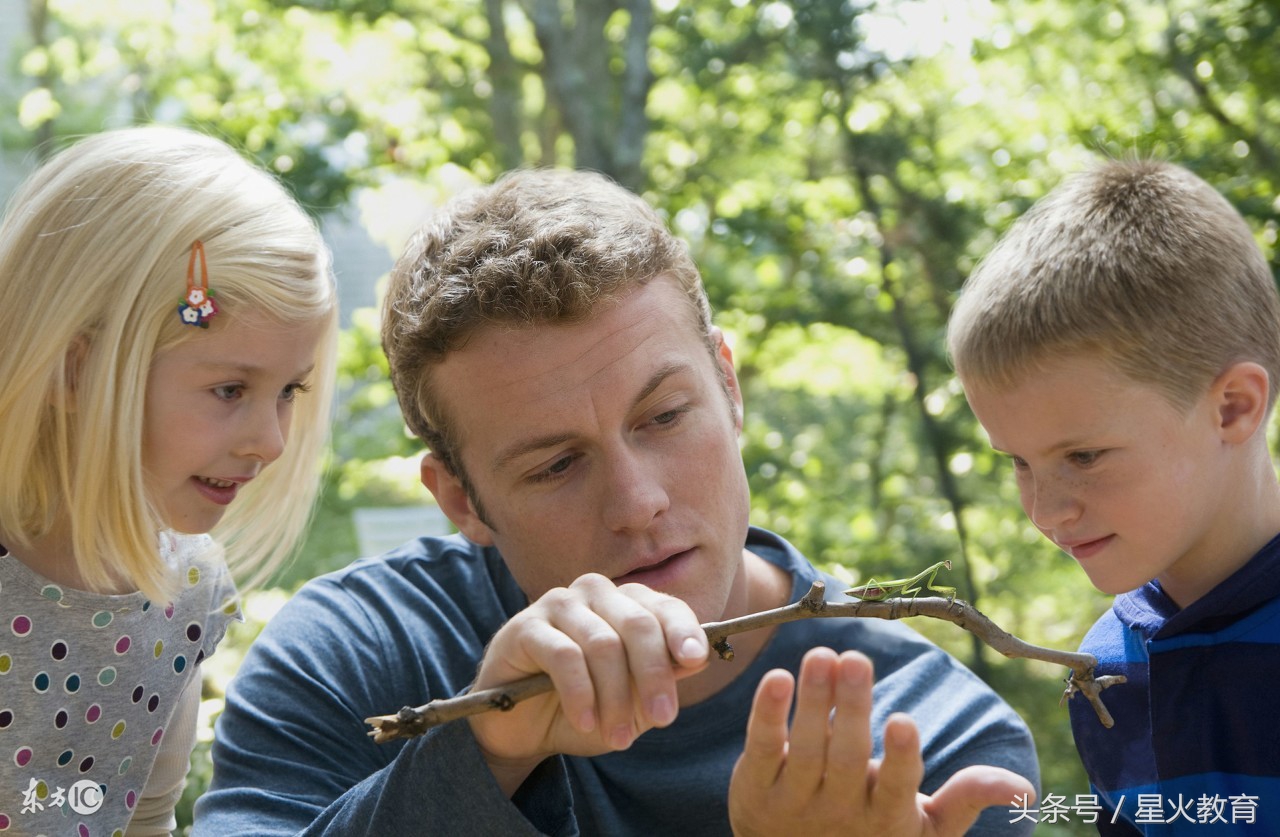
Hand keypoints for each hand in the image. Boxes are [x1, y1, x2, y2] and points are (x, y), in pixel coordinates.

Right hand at [468, 573, 708, 792]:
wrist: (523, 729)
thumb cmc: (584, 708)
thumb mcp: (633, 702)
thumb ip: (663, 678)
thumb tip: (700, 657)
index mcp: (627, 604)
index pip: (665, 607)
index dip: (683, 631)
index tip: (695, 660)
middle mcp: (596, 594)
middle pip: (638, 624)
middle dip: (654, 674)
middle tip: (663, 718)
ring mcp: (559, 605)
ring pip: (603, 643)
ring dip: (615, 697)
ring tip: (618, 737)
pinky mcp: (525, 627)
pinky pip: (564, 656)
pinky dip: (580, 694)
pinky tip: (584, 721)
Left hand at [729, 648, 1034, 835]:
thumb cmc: (872, 835)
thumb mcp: (923, 829)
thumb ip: (966, 801)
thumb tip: (1027, 788)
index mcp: (887, 817)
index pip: (895, 787)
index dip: (899, 757)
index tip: (903, 721)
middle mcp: (840, 811)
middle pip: (845, 758)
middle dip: (851, 707)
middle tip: (855, 658)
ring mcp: (795, 801)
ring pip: (803, 750)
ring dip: (812, 701)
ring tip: (821, 654)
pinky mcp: (755, 787)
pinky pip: (761, 749)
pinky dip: (767, 715)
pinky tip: (776, 678)